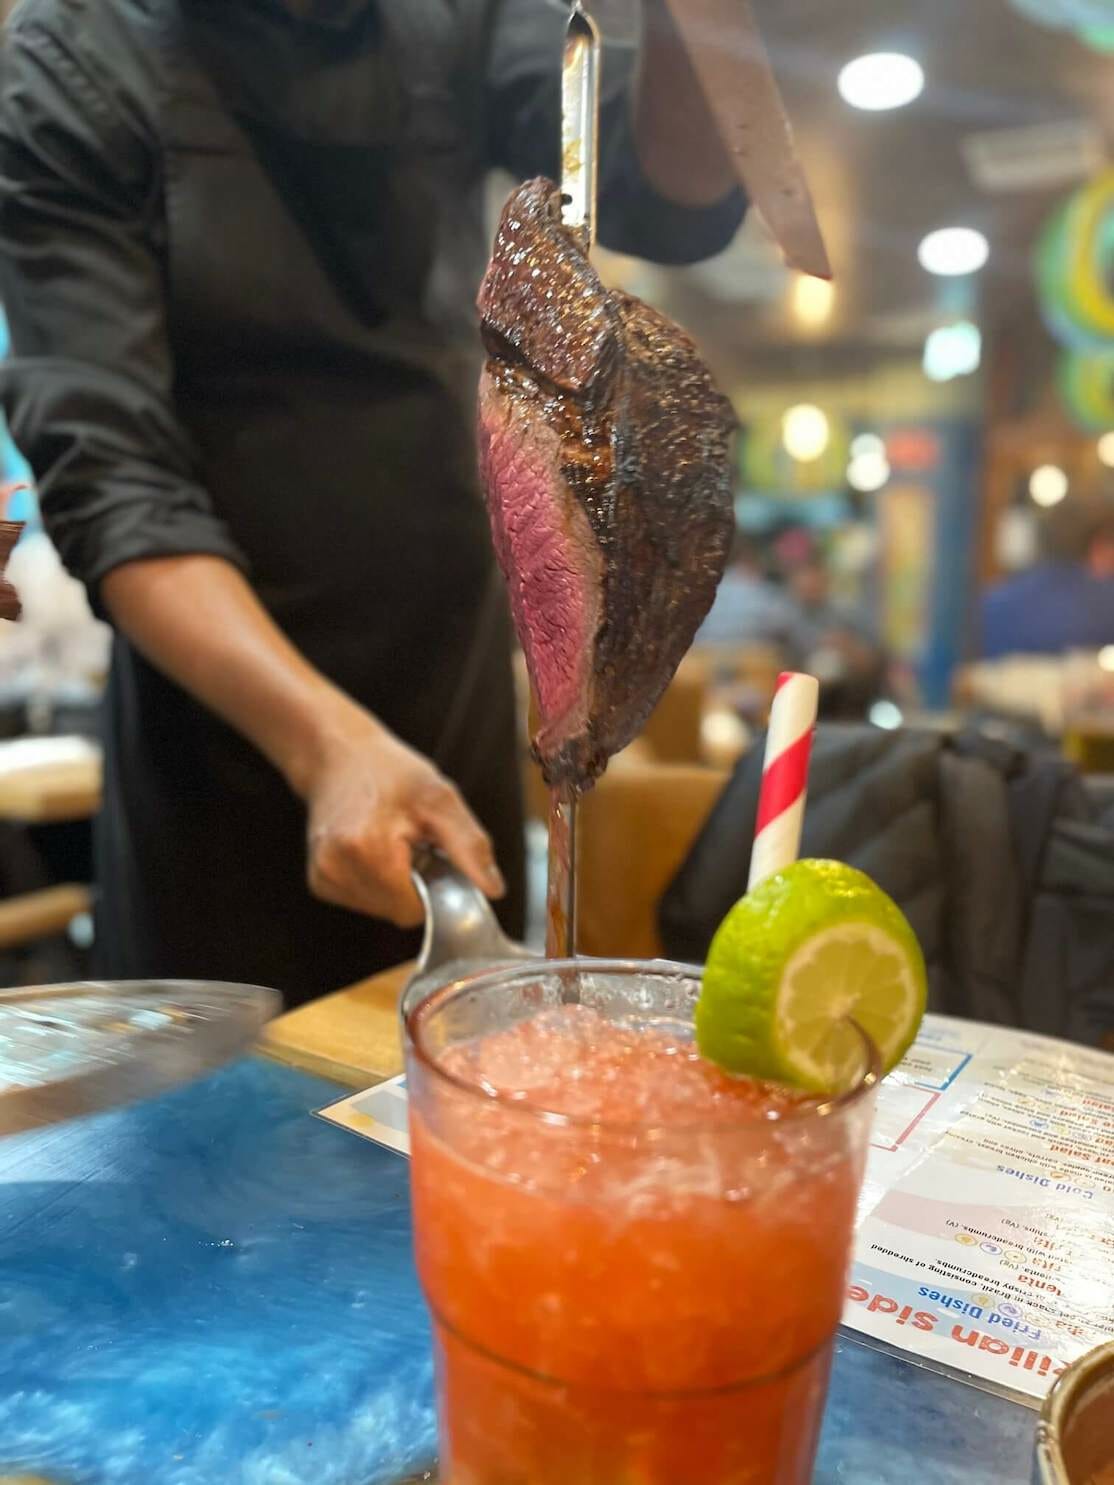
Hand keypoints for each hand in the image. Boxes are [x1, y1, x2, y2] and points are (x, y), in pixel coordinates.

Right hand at [298, 700, 504, 928]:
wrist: (339, 754)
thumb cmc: (389, 772)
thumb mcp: (440, 798)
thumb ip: (469, 847)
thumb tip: (493, 889)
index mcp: (367, 851)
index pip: (415, 909)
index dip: (434, 888)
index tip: (431, 853)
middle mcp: (336, 870)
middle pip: (398, 913)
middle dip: (415, 885)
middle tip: (413, 843)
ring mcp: (324, 878)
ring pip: (382, 910)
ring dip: (396, 884)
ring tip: (393, 843)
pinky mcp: (319, 881)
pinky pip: (364, 901)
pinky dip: (378, 882)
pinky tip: (374, 850)